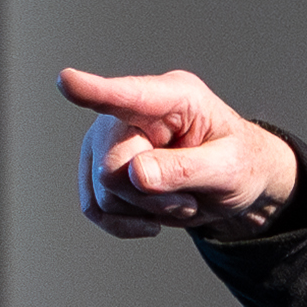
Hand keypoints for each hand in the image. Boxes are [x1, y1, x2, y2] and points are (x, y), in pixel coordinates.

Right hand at [61, 66, 300, 238]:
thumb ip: (186, 168)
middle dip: (149, 195)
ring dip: (145, 210)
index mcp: (174, 98)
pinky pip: (94, 208)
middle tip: (187, 198)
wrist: (234, 185)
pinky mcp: (100, 169)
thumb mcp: (228, 168)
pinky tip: (153, 220)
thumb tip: (135, 174)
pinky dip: (124, 224)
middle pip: (111, 165)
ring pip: (103, 192)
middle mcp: (133, 113)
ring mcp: (112, 139)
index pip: (130, 96)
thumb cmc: (239, 164)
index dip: (95, 92)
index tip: (66, 82)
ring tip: (179, 200)